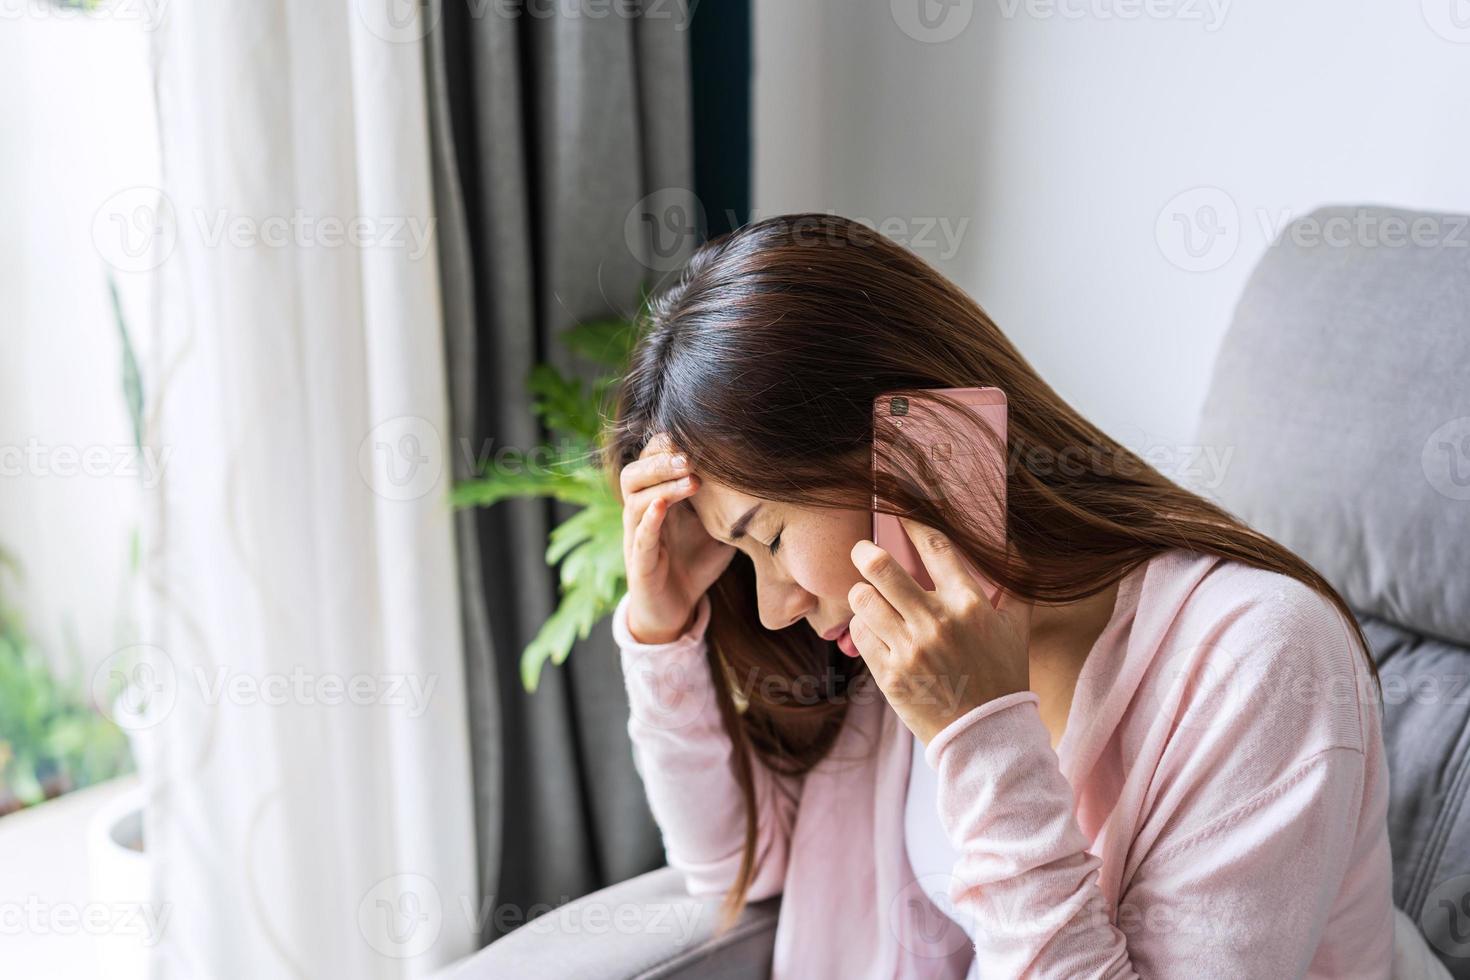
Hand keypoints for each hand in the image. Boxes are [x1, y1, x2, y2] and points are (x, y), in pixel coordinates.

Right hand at [621, 432, 736, 643]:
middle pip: (635, 472)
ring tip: (689, 478)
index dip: (667, 445)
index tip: (696, 436)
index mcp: (658, 497)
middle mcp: (642, 512)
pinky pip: (639, 536)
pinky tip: (662, 506)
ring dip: (660, 484)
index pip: (651, 460)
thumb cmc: (697, 562)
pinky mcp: (639, 563)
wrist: (678, 609)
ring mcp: (637, 536)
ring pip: (634, 499)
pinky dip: (649, 520)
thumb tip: (763, 474)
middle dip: (661, 459)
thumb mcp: (718, 526)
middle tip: (691, 455)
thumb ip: (728, 501)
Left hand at [846, 516, 1031, 745]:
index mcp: (969, 605)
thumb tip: (1015, 551)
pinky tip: (874, 627)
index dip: (912, 522)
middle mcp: (936, 622)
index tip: (898, 511)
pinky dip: (863, 626)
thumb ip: (1014, 589)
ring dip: (862, 592)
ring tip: (868, 595)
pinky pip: (861, 634)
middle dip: (865, 552)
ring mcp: (909, 649)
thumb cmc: (1001, 677)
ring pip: (863, 599)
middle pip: (882, 567)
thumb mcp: (1016, 630)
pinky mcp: (889, 675)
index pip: (934, 548)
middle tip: (862, 550)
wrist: (986, 736)